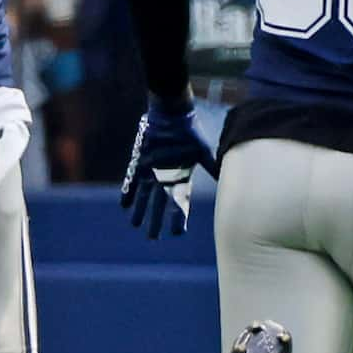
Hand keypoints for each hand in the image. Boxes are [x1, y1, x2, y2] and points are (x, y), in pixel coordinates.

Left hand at [121, 99, 216, 238]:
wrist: (173, 114)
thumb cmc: (189, 132)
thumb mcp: (203, 152)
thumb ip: (212, 166)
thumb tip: (228, 178)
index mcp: (181, 177)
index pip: (180, 202)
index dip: (178, 218)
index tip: (177, 234)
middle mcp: (165, 177)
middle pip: (160, 204)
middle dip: (156, 221)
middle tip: (152, 238)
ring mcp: (151, 171)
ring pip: (145, 196)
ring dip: (140, 210)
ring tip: (136, 225)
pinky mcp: (140, 162)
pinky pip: (132, 180)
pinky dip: (128, 192)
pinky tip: (124, 205)